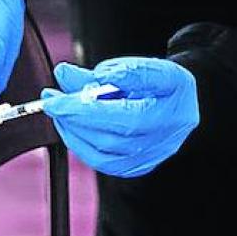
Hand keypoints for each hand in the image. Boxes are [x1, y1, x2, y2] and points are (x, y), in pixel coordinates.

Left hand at [41, 57, 198, 177]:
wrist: (186, 103)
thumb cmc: (167, 83)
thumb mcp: (153, 67)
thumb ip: (122, 71)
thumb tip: (77, 75)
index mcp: (165, 117)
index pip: (118, 118)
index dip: (81, 110)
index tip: (53, 99)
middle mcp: (158, 145)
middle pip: (106, 140)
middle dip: (72, 120)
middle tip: (51, 100)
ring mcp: (147, 160)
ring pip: (102, 157)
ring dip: (73, 135)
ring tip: (59, 111)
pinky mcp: (137, 168)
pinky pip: (104, 164)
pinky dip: (83, 147)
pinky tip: (72, 128)